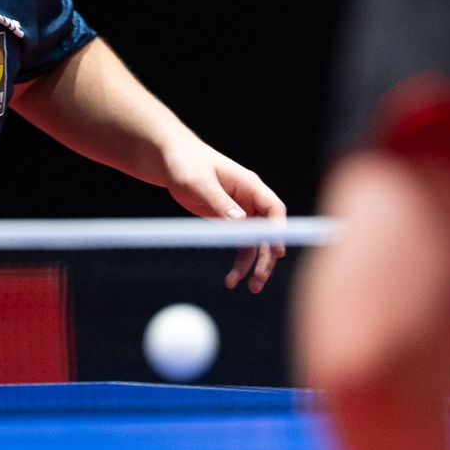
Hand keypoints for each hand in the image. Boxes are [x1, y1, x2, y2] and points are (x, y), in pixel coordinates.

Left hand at [161, 139, 286, 292]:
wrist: (171, 160)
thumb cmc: (186, 164)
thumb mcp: (199, 182)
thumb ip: (219, 202)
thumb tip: (240, 221)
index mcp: (249, 185)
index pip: (273, 208)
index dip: (277, 230)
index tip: (277, 251)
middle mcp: (250, 200)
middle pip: (268, 231)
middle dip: (267, 256)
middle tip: (259, 279)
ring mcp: (241, 212)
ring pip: (255, 243)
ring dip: (254, 265)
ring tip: (251, 288)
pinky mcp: (229, 221)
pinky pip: (240, 245)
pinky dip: (239, 263)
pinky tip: (232, 280)